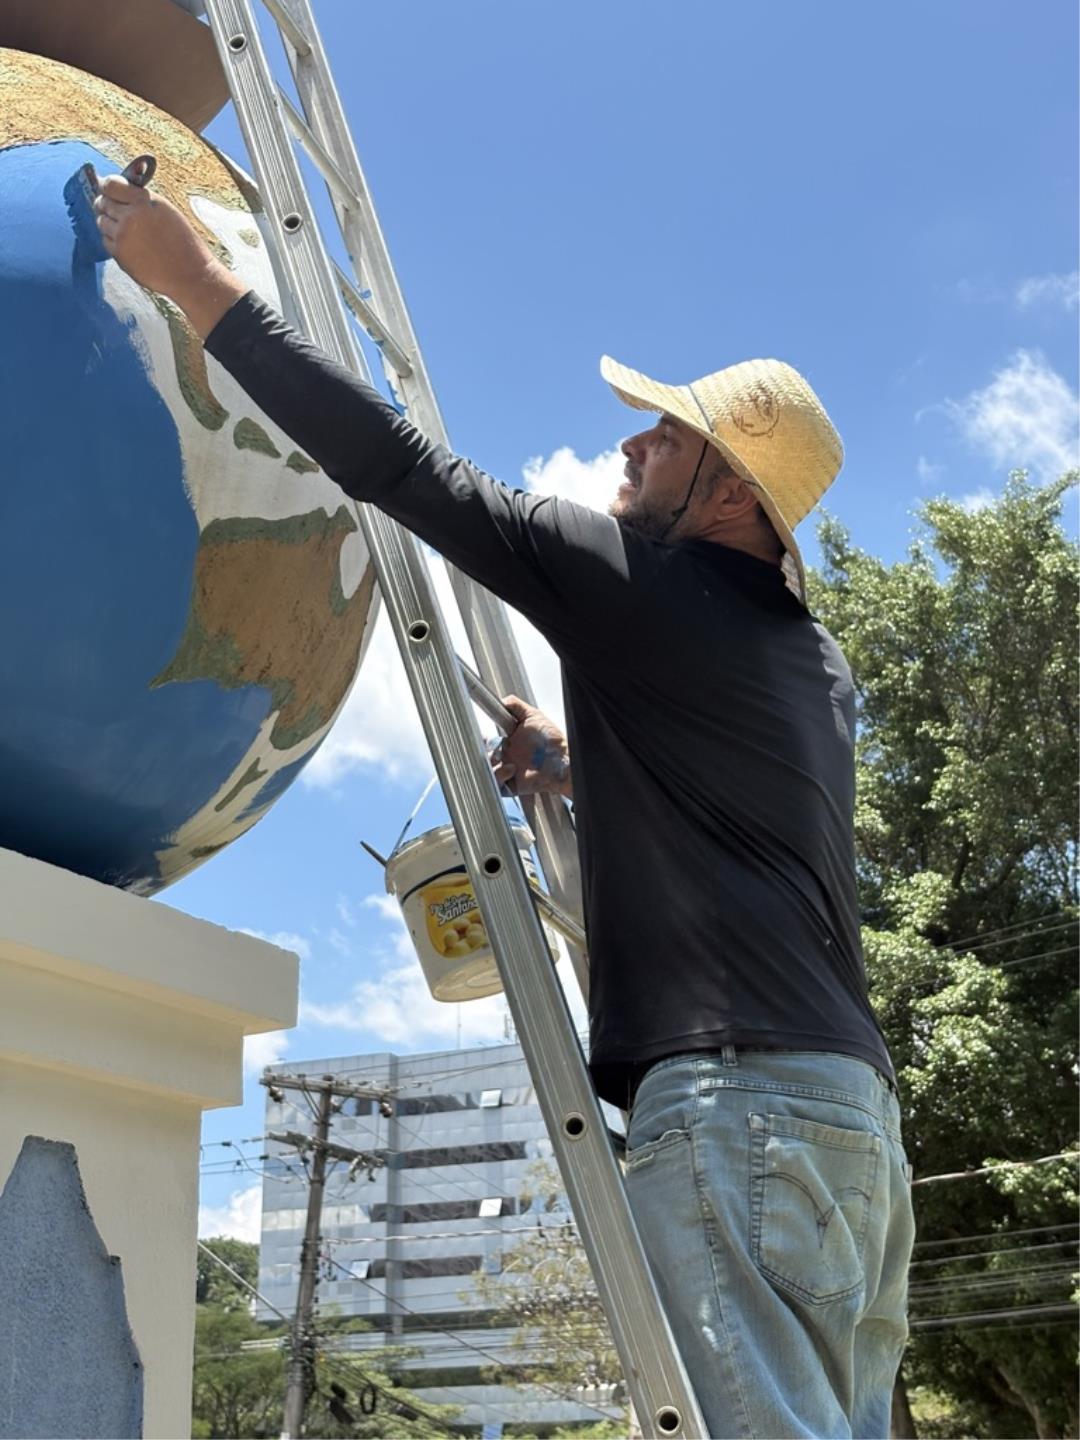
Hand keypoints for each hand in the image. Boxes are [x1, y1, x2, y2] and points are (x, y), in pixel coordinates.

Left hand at [94, 174, 247, 336]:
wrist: (189, 273)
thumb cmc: (183, 243)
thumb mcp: (166, 211)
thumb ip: (142, 200)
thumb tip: (120, 193)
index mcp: (144, 201)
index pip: (111, 185)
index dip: (107, 187)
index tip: (109, 191)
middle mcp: (130, 216)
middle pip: (102, 203)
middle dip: (107, 205)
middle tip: (115, 210)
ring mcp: (122, 236)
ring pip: (101, 222)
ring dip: (110, 223)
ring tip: (127, 231)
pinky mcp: (119, 254)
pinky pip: (106, 241)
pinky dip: (113, 240)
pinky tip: (129, 245)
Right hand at [491, 696, 571, 798]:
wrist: (562, 760)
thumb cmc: (551, 740)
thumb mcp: (533, 716)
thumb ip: (516, 706)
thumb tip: (501, 700)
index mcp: (508, 743)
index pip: (486, 742)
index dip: (481, 741)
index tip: (482, 736)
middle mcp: (506, 758)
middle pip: (482, 758)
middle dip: (481, 754)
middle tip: (490, 748)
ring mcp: (508, 772)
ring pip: (486, 771)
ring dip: (491, 765)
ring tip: (502, 758)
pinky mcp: (512, 785)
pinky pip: (496, 784)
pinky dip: (499, 776)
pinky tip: (511, 769)